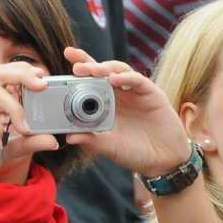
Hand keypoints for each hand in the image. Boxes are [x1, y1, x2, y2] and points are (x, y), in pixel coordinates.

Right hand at [0, 61, 58, 193]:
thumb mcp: (9, 150)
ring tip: (23, 131)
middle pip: (0, 73)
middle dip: (23, 76)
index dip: (24, 72)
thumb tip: (53, 141)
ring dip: (15, 110)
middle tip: (41, 86)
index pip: (5, 75)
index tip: (43, 78)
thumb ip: (28, 142)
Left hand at [61, 47, 192, 176]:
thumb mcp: (111, 148)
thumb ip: (92, 141)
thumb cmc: (136, 153)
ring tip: (93, 69)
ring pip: (118, 70)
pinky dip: (127, 77)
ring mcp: (135, 93)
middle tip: (73, 60)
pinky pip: (138, 80)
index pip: (87, 85)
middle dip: (87, 63)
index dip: (75, 77)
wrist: (164, 162)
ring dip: (105, 67)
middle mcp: (119, 95)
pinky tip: (116, 78)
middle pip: (101, 72)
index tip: (58, 73)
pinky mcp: (152, 94)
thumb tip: (69, 137)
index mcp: (105, 106)